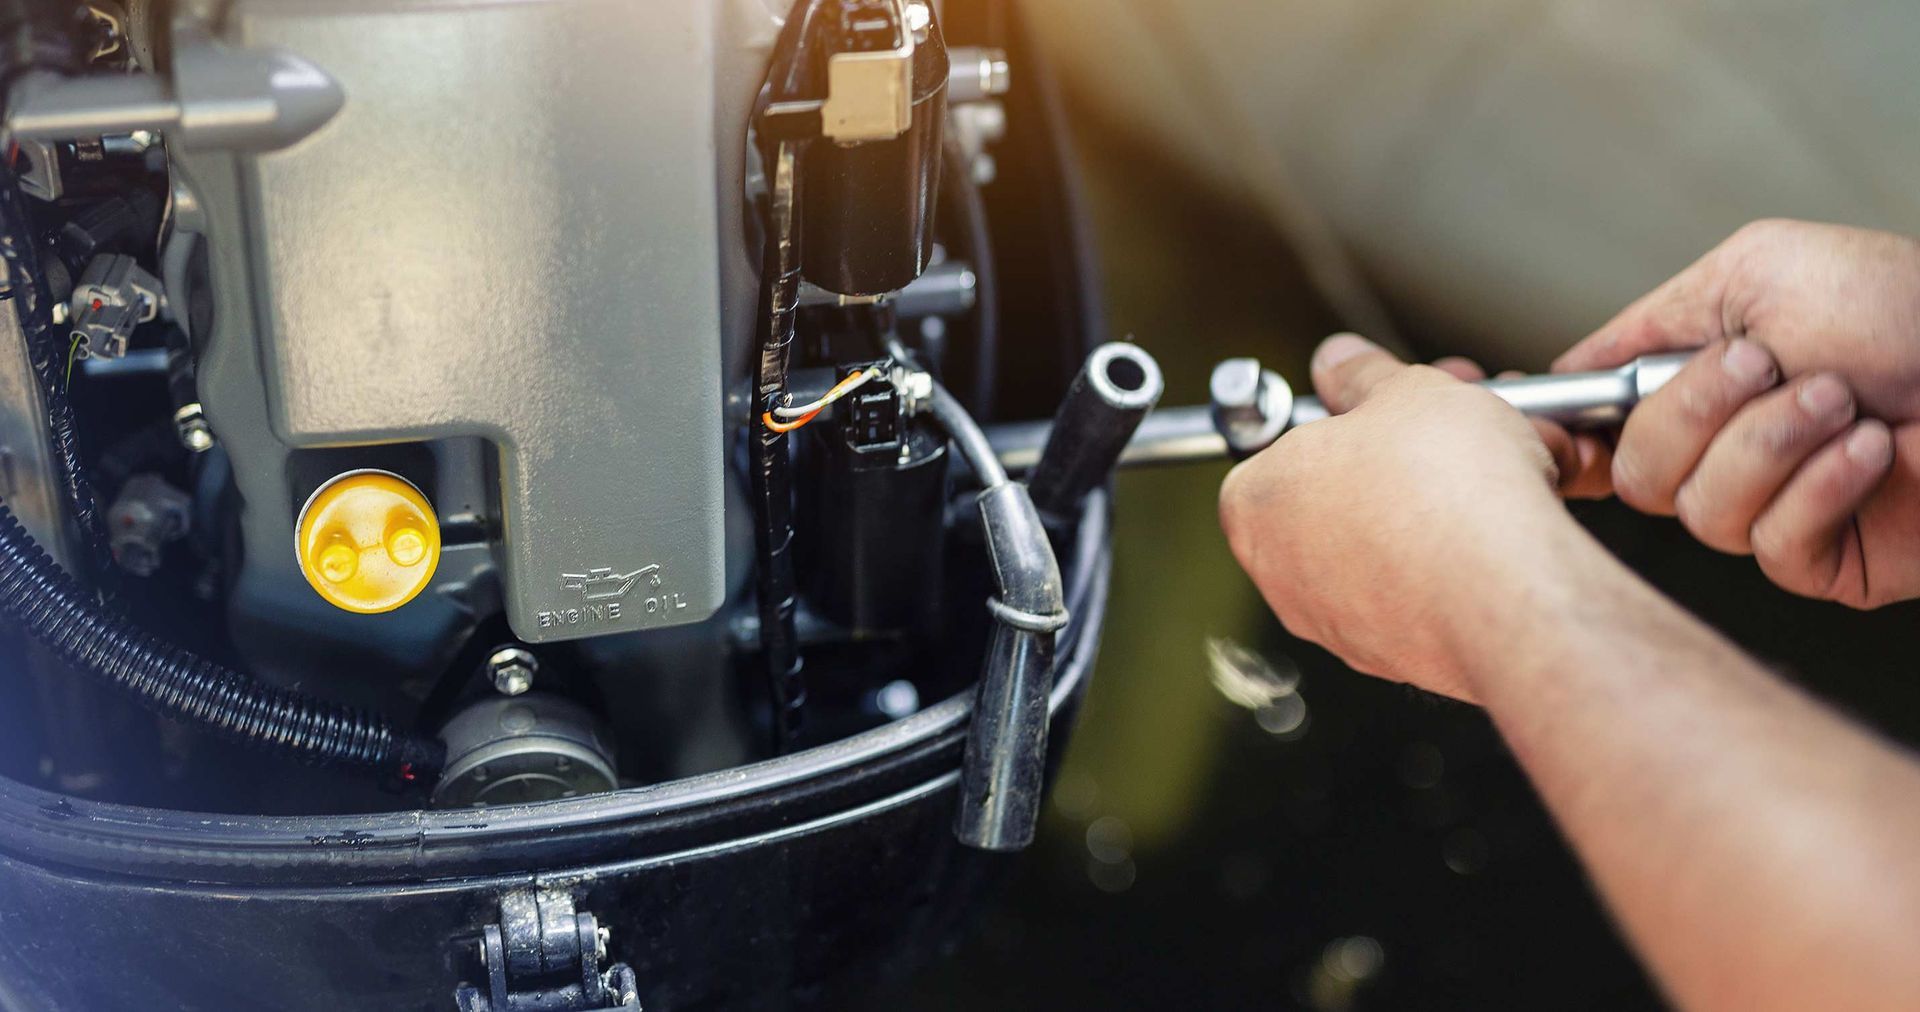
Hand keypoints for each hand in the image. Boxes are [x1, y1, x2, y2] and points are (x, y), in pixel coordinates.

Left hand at [1219, 334, 1594, 701]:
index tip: (1387, 408)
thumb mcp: (1404, 391)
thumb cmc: (1446, 491)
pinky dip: (1457, 557)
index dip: (1346, 420)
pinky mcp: (1392, 654)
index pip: (1282, 448)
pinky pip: (1422, 589)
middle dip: (1400, 457)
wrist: (1509, 591)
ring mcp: (1334, 620)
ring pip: (1386, 543)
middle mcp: (1281, 572)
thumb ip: (1363, 374)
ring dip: (1436, 502)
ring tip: (1492, 471)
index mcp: (1256, 501)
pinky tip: (1501, 529)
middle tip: (1450, 428)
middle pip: (1340, 494)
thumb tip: (1341, 362)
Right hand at [1555, 220, 1919, 607]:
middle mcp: (1719, 451)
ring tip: (1844, 401)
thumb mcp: (1757, 270)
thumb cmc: (1907, 308)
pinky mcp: (1820, 561)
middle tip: (1772, 366)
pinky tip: (1870, 450)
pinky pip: (1770, 544)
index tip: (1547, 413)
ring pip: (1698, 510)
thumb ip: (1649, 322)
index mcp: (1692, 383)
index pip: (1591, 426)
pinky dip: (1822, 487)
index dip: (1564, 429)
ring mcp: (1767, 509)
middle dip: (1698, 411)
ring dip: (1773, 441)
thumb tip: (1565, 374)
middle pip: (1632, 474)